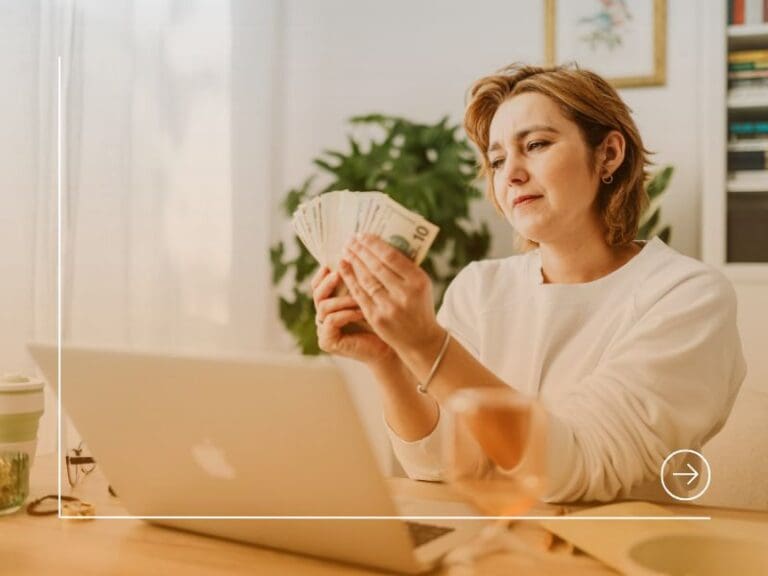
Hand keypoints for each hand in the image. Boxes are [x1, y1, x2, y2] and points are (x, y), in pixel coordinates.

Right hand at [311, 266, 395, 365]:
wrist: (390, 348)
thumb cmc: (384, 320)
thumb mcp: (371, 295)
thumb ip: (361, 278)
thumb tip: (360, 251)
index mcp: (331, 302)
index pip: (319, 283)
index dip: (324, 273)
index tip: (337, 261)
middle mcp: (324, 315)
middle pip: (316, 293)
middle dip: (328, 282)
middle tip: (340, 274)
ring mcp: (324, 329)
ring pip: (323, 306)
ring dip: (342, 300)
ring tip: (358, 298)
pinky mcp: (327, 341)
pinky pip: (330, 321)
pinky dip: (345, 314)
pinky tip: (360, 312)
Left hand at [338, 234, 444, 359]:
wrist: (421, 339)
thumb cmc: (419, 305)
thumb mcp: (421, 284)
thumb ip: (405, 267)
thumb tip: (380, 244)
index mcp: (418, 281)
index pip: (392, 257)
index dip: (374, 244)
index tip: (363, 235)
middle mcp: (404, 294)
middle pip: (376, 266)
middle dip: (361, 251)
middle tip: (350, 239)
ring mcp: (389, 307)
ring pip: (366, 279)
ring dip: (353, 262)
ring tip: (346, 251)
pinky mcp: (377, 318)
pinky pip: (359, 294)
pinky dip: (350, 279)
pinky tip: (343, 268)